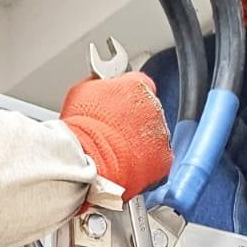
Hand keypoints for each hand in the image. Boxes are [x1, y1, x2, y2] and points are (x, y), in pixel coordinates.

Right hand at [59, 71, 171, 198]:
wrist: (89, 156)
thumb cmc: (83, 126)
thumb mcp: (85, 90)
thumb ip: (102, 85)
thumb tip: (102, 86)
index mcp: (137, 85)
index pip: (141, 83)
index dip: (128, 95)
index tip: (120, 104)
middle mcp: (154, 105)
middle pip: (149, 109)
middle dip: (135, 119)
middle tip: (115, 130)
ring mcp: (161, 132)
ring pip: (154, 135)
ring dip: (141, 140)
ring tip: (118, 149)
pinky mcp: (164, 157)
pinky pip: (158, 158)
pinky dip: (146, 161)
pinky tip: (128, 163)